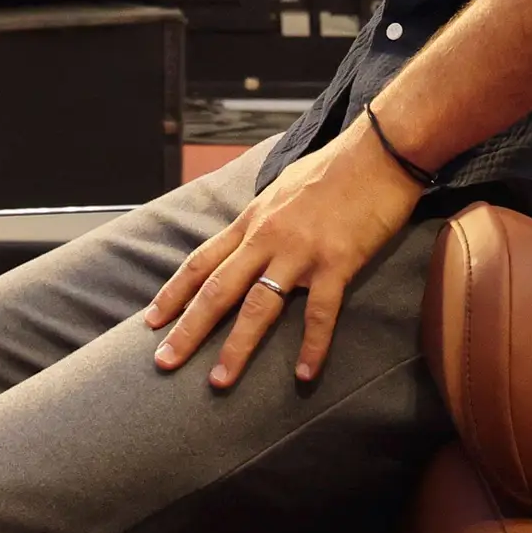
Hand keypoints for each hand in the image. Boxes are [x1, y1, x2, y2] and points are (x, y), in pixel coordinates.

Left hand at [145, 118, 424, 388]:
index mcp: (253, 220)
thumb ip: (264, 216)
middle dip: (188, 329)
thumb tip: (251, 233)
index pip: (201, 262)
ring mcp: (300, 251)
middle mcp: (267, 238)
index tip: (151, 321)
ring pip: (259, 306)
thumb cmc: (336, 166)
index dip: (174, 293)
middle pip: (217, 290)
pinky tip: (304, 374)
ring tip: (219, 381)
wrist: (380, 150)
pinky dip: (311, 346)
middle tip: (164, 362)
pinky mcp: (337, 262)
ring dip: (237, 348)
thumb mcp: (283, 187)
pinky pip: (319, 312)